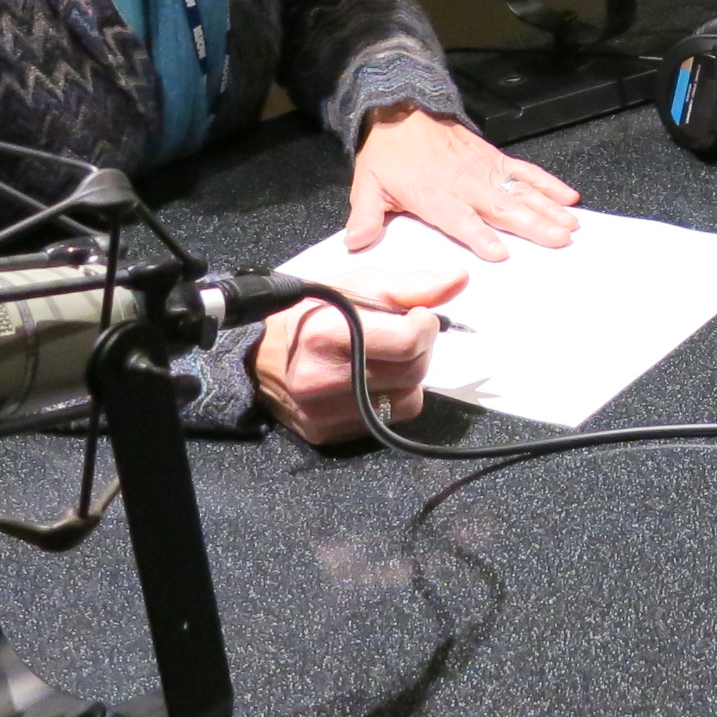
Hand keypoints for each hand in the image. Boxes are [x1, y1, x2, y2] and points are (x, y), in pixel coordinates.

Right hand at [254, 257, 466, 444]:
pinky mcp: (328, 434)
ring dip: (408, 378)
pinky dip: (390, 401)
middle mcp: (324, 379)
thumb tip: (459, 281)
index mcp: (329, 334)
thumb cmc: (310, 313)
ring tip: (384, 360)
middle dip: (419, 350)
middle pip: (413, 371)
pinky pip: (387, 423)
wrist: (257, 356)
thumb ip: (410, 285)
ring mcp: (325, 412)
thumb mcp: (355, 284)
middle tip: (402, 336)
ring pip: (408, 401)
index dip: (425, 325)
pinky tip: (371, 383)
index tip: (417, 316)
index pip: (409, 341)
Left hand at [346, 105, 579, 260]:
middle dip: (532, 226)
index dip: (479, 236)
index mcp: (433, 195)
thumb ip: (365, 216)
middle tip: (558, 241)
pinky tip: (568, 196)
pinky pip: (525, 172)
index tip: (500, 252)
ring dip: (547, 209)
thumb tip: (356, 243)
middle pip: (502, 208)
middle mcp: (464, 183)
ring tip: (570, 226)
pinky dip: (548, 183)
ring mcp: (484, 170)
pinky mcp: (494, 159)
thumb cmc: (387, 153)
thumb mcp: (367, 184)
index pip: (460, 220)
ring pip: (521, 192)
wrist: (403, 110)